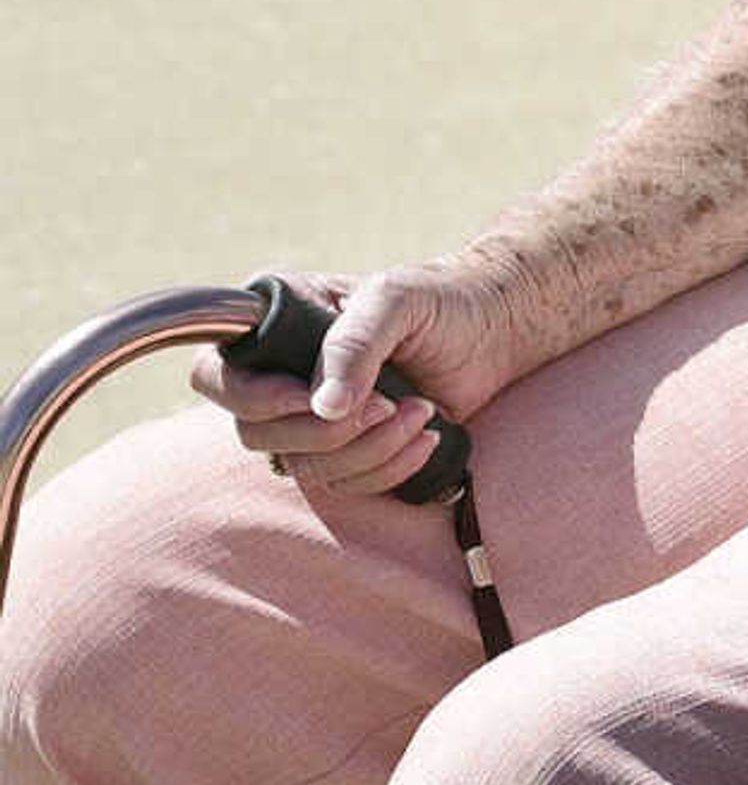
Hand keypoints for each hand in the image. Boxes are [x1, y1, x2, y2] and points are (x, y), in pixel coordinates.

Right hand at [186, 256, 540, 496]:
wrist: (493, 328)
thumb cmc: (439, 301)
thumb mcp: (396, 300)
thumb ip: (354, 344)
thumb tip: (321, 409)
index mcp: (276, 329)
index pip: (216, 377)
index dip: (252, 398)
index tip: (308, 398)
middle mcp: (282, 379)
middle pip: (257, 435)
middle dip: (329, 430)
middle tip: (389, 401)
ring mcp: (314, 420)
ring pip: (306, 467)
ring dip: (370, 448)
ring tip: (421, 410)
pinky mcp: (351, 450)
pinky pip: (348, 484)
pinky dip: (390, 467)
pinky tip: (427, 436)